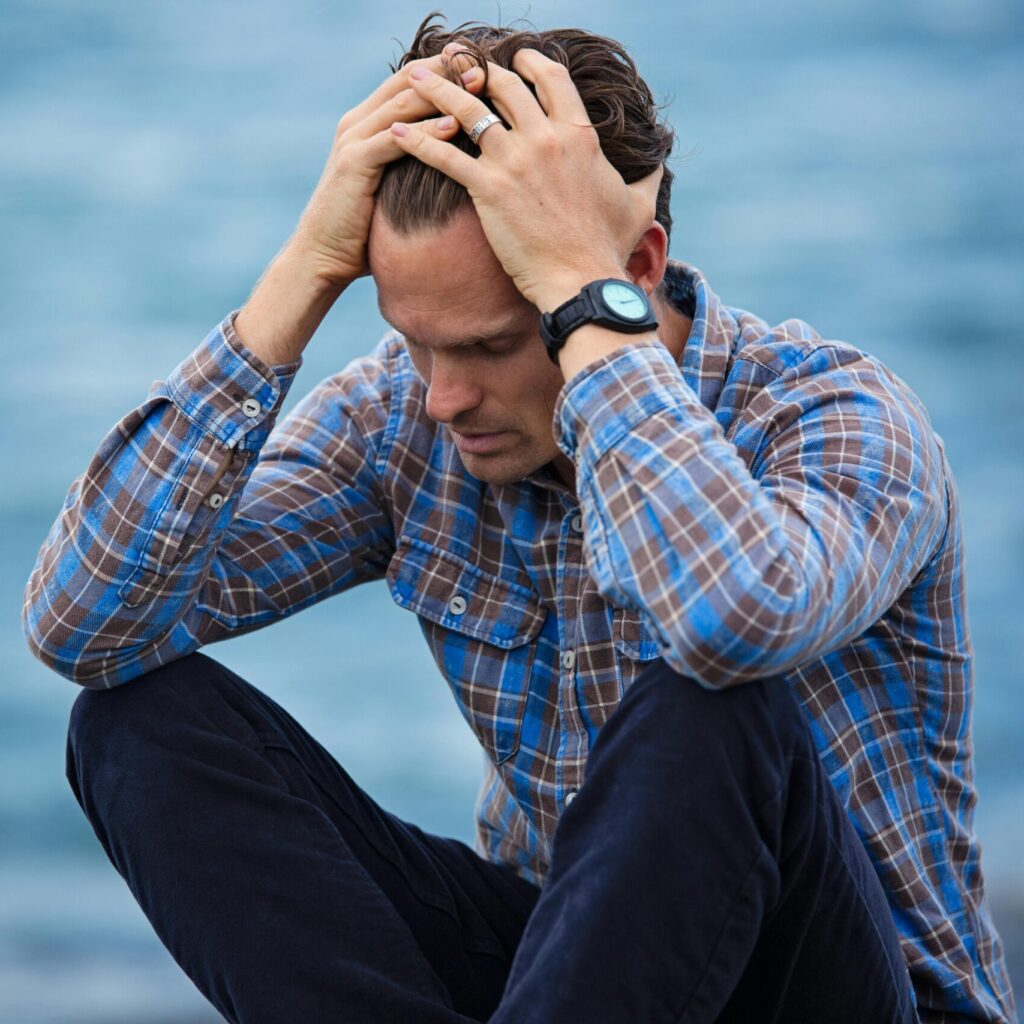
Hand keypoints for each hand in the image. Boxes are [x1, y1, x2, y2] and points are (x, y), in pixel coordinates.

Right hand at [292, 52, 482, 287]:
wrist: (323, 256)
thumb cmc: (363, 230)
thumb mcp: (393, 188)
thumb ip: (413, 166)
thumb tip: (455, 165)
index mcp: (367, 123)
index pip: (410, 81)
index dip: (444, 69)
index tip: (481, 64)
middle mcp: (358, 122)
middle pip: (408, 80)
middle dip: (447, 70)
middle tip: (485, 64)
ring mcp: (353, 140)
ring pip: (403, 103)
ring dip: (442, 93)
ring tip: (478, 86)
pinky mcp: (354, 163)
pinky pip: (395, 140)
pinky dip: (425, 131)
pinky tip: (454, 126)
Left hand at [389, 49, 662, 309]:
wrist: (582, 281)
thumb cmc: (608, 248)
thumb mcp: (638, 205)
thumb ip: (647, 176)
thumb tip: (660, 160)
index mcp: (579, 135)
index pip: (550, 78)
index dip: (528, 62)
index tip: (512, 59)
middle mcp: (545, 138)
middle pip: (503, 85)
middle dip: (475, 69)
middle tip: (454, 63)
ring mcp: (515, 161)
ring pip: (467, 109)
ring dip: (436, 89)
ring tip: (412, 78)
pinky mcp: (488, 188)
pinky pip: (444, 155)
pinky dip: (416, 141)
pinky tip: (394, 133)